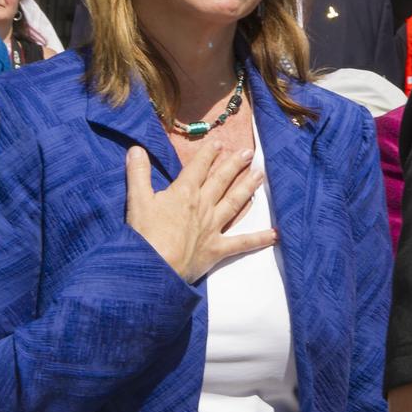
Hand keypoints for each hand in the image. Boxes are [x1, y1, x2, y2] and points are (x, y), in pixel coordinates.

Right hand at [125, 141, 275, 282]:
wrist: (154, 268)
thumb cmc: (144, 235)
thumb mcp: (137, 200)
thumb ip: (138, 173)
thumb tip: (136, 148)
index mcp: (185, 193)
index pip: (199, 168)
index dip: (209, 154)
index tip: (220, 143)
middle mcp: (204, 206)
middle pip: (222, 180)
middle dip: (235, 165)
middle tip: (249, 152)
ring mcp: (214, 227)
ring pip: (235, 202)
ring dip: (248, 187)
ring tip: (260, 174)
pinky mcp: (218, 249)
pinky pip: (243, 243)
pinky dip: (260, 239)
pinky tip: (276, 234)